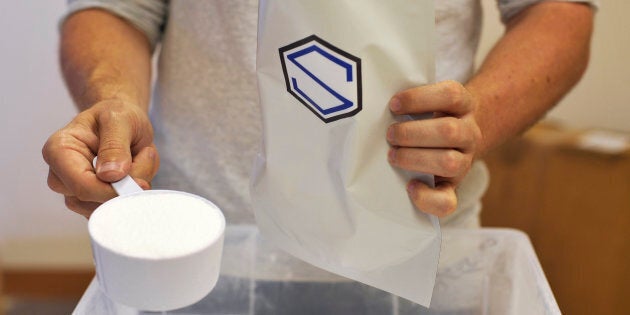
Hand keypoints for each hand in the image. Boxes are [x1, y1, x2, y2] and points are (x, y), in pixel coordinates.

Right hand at [42, 100, 158, 217]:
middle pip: (93, 201)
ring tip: (140, 157)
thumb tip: (110, 176)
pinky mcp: (91, 201)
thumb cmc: (117, 116)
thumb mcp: (119, 119)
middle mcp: (60, 175)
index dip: (113, 190)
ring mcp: (74, 192)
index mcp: (59, 150)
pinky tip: (138, 171)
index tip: (141, 181)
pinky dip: (134, 193)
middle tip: (145, 154)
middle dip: (127, 185)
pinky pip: (115, 209)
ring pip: (107, 208)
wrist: (123, 121)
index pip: (81, 185)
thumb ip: (115, 145)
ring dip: (134, 187)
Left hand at [387, 80, 482, 216]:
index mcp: (462, 105)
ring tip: (393, 155)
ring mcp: (464, 162)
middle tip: (390, 135)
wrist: (454, 141)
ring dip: (415, 159)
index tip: (393, 104)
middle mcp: (469, 133)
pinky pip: (447, 202)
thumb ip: (411, 102)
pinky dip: (426, 197)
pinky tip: (410, 187)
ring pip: (450, 163)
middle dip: (412, 133)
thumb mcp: (428, 102)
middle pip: (449, 131)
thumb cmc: (429, 118)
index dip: (420, 98)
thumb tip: (374, 105)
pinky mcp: (453, 188)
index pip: (450, 95)